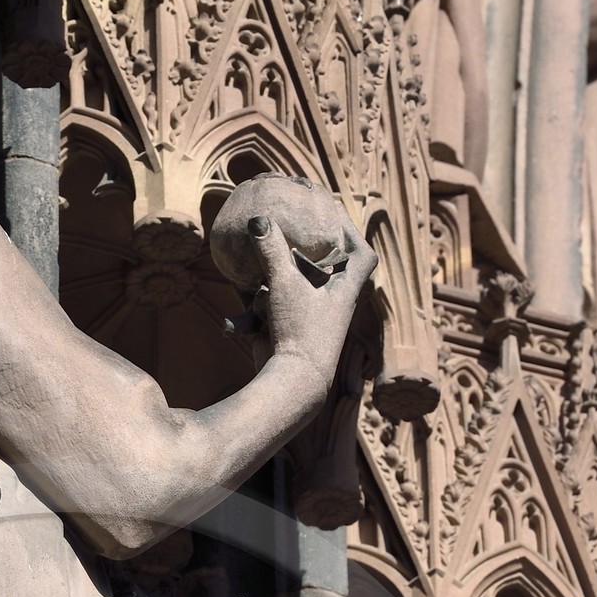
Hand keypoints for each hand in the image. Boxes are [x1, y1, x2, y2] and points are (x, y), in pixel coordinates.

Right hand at [248, 212, 376, 391]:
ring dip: (271, 277)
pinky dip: (253, 307)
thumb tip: (258, 219)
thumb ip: (272, 249)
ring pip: (291, 289)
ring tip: (254, 254)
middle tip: (292, 224)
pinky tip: (234, 305)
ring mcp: (308, 320)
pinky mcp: (286, 334)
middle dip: (308, 249)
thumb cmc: (300, 330)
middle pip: (325, 268)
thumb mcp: (286, 282)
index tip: (335, 214)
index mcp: (344, 291)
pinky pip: (269, 310)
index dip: (353, 232)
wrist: (291, 383)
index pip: (362, 256)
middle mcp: (330, 305)